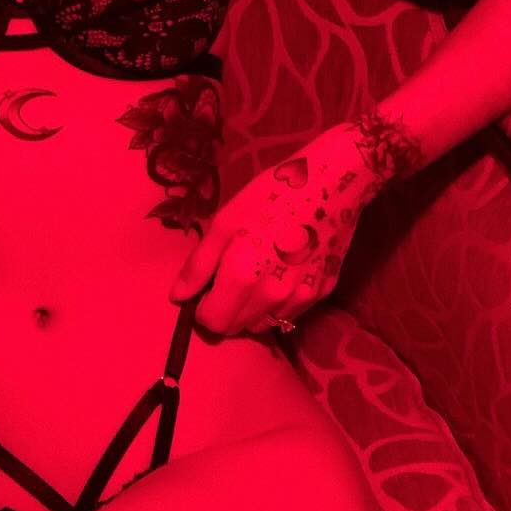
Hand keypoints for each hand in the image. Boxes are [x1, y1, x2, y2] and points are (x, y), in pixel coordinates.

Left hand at [168, 127, 381, 336]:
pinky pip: (291, 314)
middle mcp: (273, 297)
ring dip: (252, 311)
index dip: (203, 308)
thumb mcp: (225, 222)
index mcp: (243, 278)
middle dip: (226, 311)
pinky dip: (279, 304)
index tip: (207, 288)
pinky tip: (281, 274)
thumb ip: (199, 265)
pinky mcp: (323, 291)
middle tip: (229, 279)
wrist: (332, 182)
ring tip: (256, 276)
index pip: (212, 323)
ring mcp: (302, 297)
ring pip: (265, 324)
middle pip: (237, 328)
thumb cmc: (271, 194)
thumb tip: (177, 297)